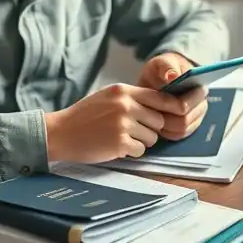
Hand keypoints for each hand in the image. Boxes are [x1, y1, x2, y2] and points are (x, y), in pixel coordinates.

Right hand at [43, 83, 191, 162]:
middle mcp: (126, 105)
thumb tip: (163, 106)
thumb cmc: (86, 115)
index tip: (181, 112)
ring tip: (120, 137)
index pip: (160, 98)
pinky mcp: (119, 143)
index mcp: (124, 91)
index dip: (172, 107)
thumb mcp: (109, 97)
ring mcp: (123, 124)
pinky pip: (140, 150)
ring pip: (152, 137)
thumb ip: (133, 98)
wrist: (61, 132)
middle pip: (159, 120)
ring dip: (141, 141)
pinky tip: (115, 146)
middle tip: (132, 130)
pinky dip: (131, 151)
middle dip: (150, 128)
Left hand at [137, 52, 208, 140]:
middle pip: (186, 120)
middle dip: (166, 117)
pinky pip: (178, 135)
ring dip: (165, 125)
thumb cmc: (163, 69)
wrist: (158, 78)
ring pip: (182, 129)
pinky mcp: (188, 127)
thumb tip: (173, 76)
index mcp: (200, 87)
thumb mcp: (162, 62)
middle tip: (151, 110)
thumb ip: (167, 66)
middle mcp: (201, 104)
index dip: (177, 104)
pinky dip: (166, 132)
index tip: (160, 102)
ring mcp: (196, 117)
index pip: (192, 103)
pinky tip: (156, 123)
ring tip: (153, 115)